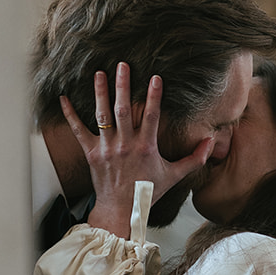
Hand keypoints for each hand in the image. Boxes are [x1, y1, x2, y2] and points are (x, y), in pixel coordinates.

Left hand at [60, 63, 214, 237]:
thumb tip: (211, 142)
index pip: (152, 116)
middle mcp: (125, 145)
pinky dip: (70, 114)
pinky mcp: (91, 154)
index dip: (154, 95)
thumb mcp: (175, 175)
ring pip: (102, 115)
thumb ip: (195, 158)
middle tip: (123, 65)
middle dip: (123, 85)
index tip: (155, 77)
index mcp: (146, 147)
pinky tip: (64, 98)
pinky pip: (78, 131)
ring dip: (100, 93)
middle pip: (123, 109)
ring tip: (100, 73)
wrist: (122, 210)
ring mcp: (106, 149)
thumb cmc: (149, 192)